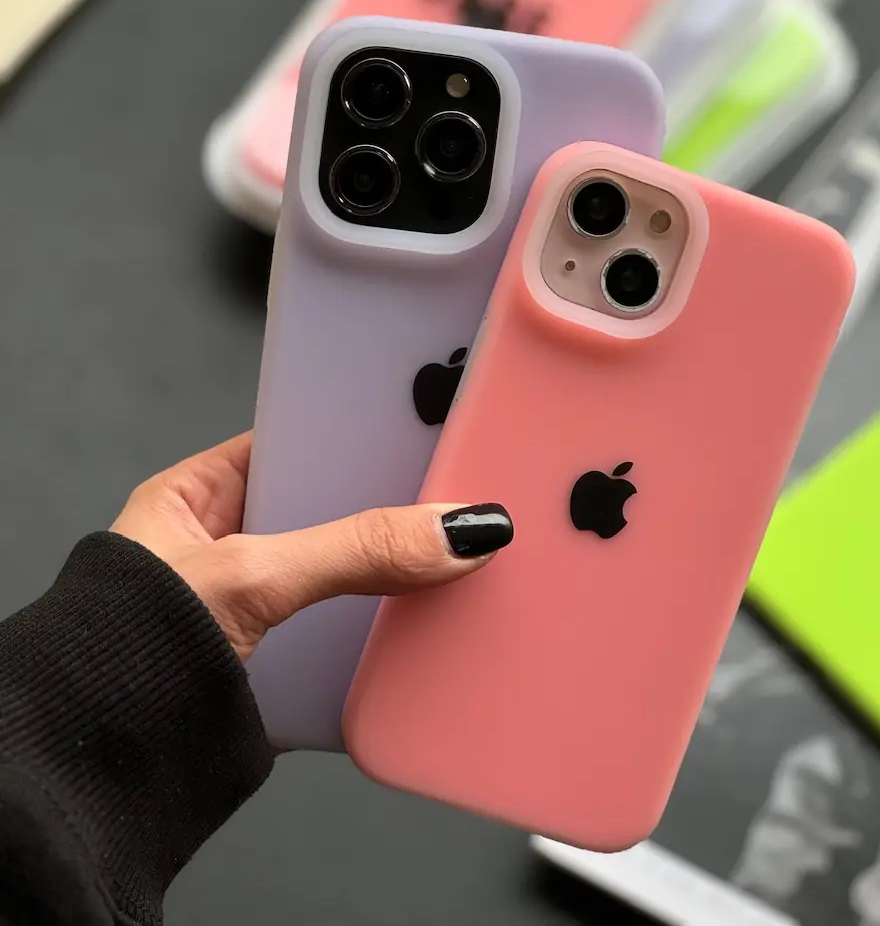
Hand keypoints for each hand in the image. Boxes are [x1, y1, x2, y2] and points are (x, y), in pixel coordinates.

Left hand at [111, 432, 511, 661]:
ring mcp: (254, 607)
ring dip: (388, 579)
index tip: (424, 434)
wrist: (100, 772)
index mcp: (198, 494)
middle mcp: (227, 544)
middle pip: (330, 510)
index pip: (297, 442)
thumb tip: (453, 530)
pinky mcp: (278, 665)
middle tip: (451, 501)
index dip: (358, 435)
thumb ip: (353, 549)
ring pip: (342, 575)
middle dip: (385, 512)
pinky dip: (379, 636)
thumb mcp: (250, 577)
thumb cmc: (125, 654)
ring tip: (451, 560)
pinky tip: (419, 624)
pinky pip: (344, 634)